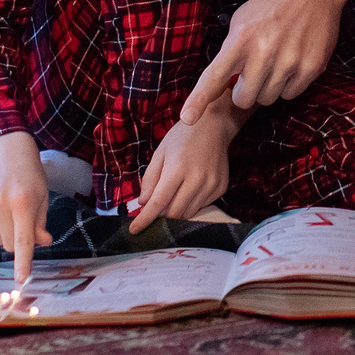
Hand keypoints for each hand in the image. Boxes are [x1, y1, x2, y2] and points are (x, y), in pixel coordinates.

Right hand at [0, 131, 52, 284]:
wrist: (6, 151)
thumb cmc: (29, 176)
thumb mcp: (42, 197)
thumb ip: (40, 224)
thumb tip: (41, 244)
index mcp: (22, 202)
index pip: (23, 239)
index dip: (22, 262)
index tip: (21, 280)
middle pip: (8, 245)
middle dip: (15, 238)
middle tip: (18, 218)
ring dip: (1, 234)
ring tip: (5, 211)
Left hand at [131, 107, 238, 232]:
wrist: (214, 125)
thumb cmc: (183, 136)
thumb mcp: (160, 152)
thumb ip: (150, 179)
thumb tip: (143, 203)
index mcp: (178, 168)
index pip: (158, 202)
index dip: (145, 219)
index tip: (134, 230)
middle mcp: (197, 178)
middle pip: (174, 212)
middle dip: (162, 214)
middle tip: (158, 203)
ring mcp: (211, 184)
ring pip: (188, 213)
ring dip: (177, 209)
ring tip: (177, 191)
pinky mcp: (220, 187)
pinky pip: (202, 206)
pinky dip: (192, 203)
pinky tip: (192, 186)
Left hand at [181, 0, 342, 122]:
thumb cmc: (273, 2)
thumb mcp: (242, 19)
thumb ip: (231, 49)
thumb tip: (222, 81)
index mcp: (241, 38)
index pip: (215, 76)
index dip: (199, 100)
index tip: (187, 118)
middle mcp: (264, 52)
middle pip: (244, 98)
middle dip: (246, 89)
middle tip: (255, 70)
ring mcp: (289, 61)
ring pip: (267, 99)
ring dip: (268, 86)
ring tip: (276, 60)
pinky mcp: (311, 67)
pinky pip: (290, 94)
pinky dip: (289, 84)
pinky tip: (292, 61)